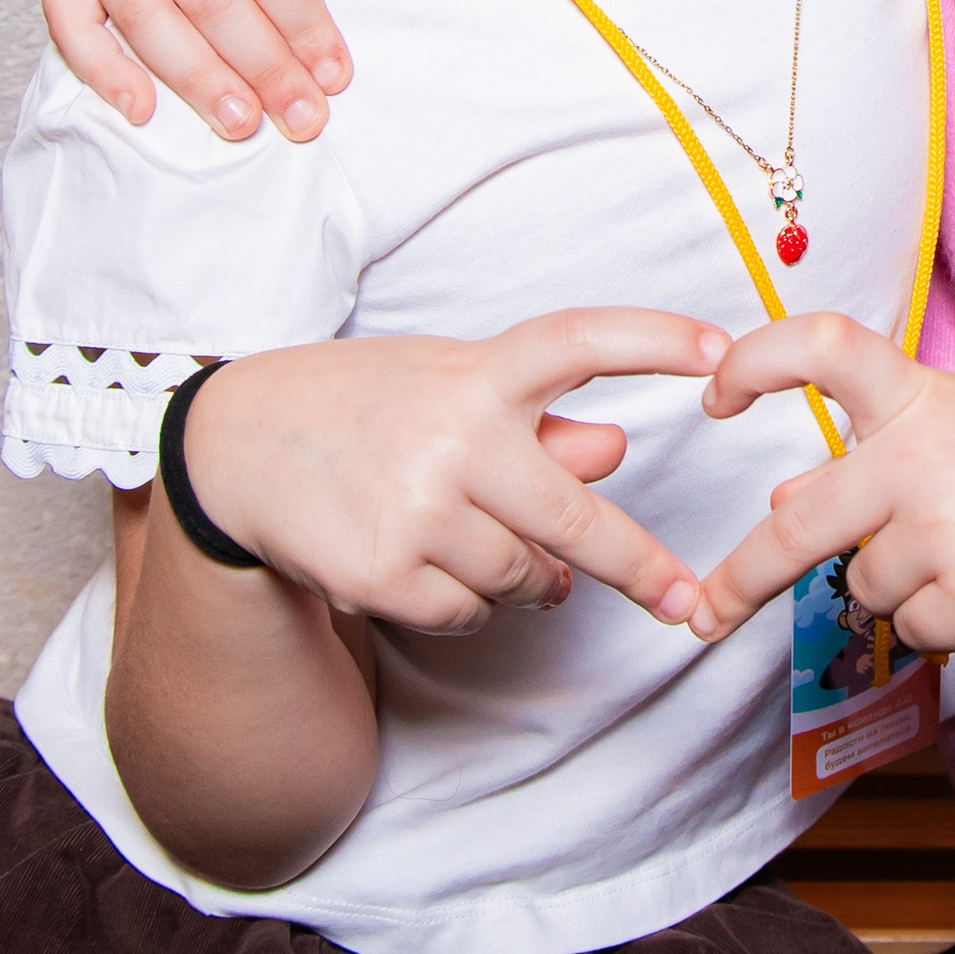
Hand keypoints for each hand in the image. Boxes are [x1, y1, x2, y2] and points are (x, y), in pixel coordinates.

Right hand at [184, 309, 730, 632]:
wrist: (238, 446)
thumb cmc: (367, 407)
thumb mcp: (450, 388)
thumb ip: (538, 423)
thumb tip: (614, 454)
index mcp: (478, 374)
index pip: (578, 341)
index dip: (651, 340)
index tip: (717, 349)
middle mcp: (454, 438)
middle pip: (576, 520)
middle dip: (639, 567)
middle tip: (686, 601)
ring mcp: (418, 510)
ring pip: (524, 578)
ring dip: (522, 576)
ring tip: (466, 535)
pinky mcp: (383, 575)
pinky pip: (470, 613)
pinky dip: (465, 603)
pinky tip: (423, 561)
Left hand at [689, 313, 954, 651]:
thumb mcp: (954, 427)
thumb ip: (871, 453)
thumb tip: (783, 502)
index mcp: (917, 396)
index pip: (822, 347)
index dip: (758, 361)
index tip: (715, 394)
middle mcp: (922, 459)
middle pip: (798, 526)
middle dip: (742, 577)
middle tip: (705, 612)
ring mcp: (947, 532)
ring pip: (862, 584)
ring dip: (892, 581)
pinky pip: (912, 629)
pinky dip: (935, 620)